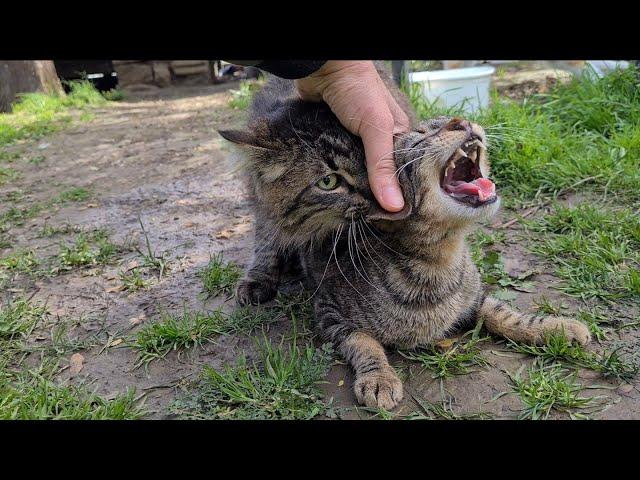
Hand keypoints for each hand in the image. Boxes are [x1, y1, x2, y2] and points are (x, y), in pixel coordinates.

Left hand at [295, 61, 409, 211]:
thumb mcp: (376, 129)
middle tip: (370, 221)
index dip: (400, 195)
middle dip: (375, 195)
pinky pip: (341, 164)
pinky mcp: (338, 141)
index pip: (405, 174)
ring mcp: (358, 141)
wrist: (324, 68)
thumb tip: (394, 206)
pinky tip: (338, 193)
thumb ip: (382, 166)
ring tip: (353, 214)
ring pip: (359, 172)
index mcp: (401, 137)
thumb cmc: (357, 91)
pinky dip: (339, 175)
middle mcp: (382, 141)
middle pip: (381, 176)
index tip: (394, 220)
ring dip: (354, 187)